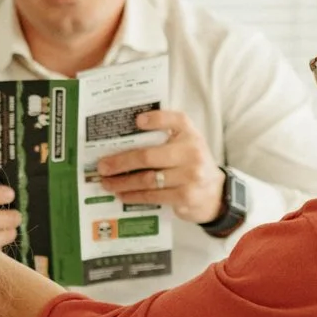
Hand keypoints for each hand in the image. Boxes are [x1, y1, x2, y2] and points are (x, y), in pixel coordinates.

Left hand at [96, 109, 223, 223]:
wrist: (215, 194)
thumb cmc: (191, 164)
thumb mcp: (184, 144)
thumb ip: (164, 135)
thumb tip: (126, 135)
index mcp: (190, 134)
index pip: (175, 120)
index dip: (156, 119)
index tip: (137, 121)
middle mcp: (192, 152)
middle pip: (149, 156)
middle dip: (121, 162)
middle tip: (102, 166)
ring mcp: (190, 176)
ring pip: (148, 179)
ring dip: (123, 182)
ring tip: (107, 182)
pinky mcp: (185, 196)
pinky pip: (153, 196)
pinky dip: (134, 196)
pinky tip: (122, 194)